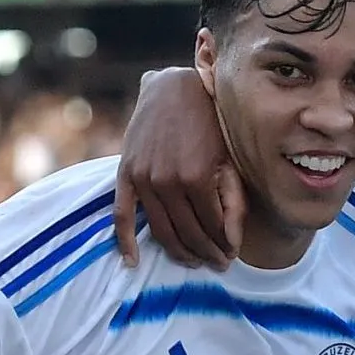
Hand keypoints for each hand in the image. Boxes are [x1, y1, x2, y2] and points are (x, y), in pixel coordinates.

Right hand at [113, 67, 243, 269]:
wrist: (174, 90)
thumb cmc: (209, 125)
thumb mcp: (229, 161)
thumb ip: (233, 203)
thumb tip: (232, 243)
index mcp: (198, 178)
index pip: (213, 227)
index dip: (224, 245)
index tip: (231, 256)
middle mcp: (168, 181)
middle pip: (188, 233)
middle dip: (206, 253)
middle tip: (217, 264)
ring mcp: (143, 179)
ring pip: (161, 230)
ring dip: (179, 252)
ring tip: (194, 262)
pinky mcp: (126, 174)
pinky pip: (121, 215)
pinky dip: (125, 242)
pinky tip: (132, 262)